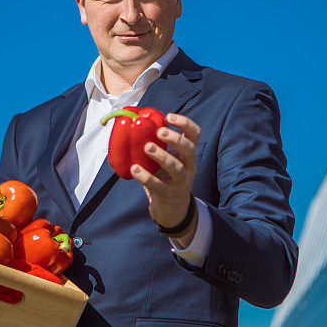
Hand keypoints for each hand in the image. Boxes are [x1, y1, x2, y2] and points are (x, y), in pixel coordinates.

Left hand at [132, 113, 199, 243]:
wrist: (173, 210)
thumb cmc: (166, 178)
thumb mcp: (165, 160)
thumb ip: (155, 145)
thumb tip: (132, 125)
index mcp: (187, 154)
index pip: (194, 134)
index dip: (185, 123)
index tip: (168, 117)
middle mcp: (189, 166)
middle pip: (190, 149)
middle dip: (175, 139)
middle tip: (159, 132)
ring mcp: (182, 182)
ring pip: (177, 168)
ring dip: (162, 156)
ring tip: (147, 147)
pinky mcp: (170, 195)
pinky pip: (159, 185)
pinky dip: (146, 177)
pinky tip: (135, 169)